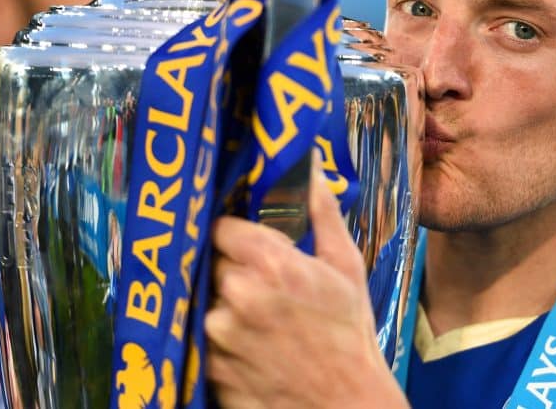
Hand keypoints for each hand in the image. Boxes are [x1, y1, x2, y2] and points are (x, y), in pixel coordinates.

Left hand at [205, 154, 408, 407]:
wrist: (344, 405)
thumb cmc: (350, 335)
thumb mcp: (347, 267)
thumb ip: (323, 214)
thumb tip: (311, 170)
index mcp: (271, 264)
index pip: (222, 227)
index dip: (236, 233)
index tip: (248, 240)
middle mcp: (238, 295)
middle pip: (213, 263)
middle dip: (234, 268)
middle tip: (264, 284)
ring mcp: (219, 335)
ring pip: (209, 301)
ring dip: (228, 304)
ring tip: (262, 320)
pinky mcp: (210, 368)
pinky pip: (205, 338)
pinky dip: (223, 338)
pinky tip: (254, 345)